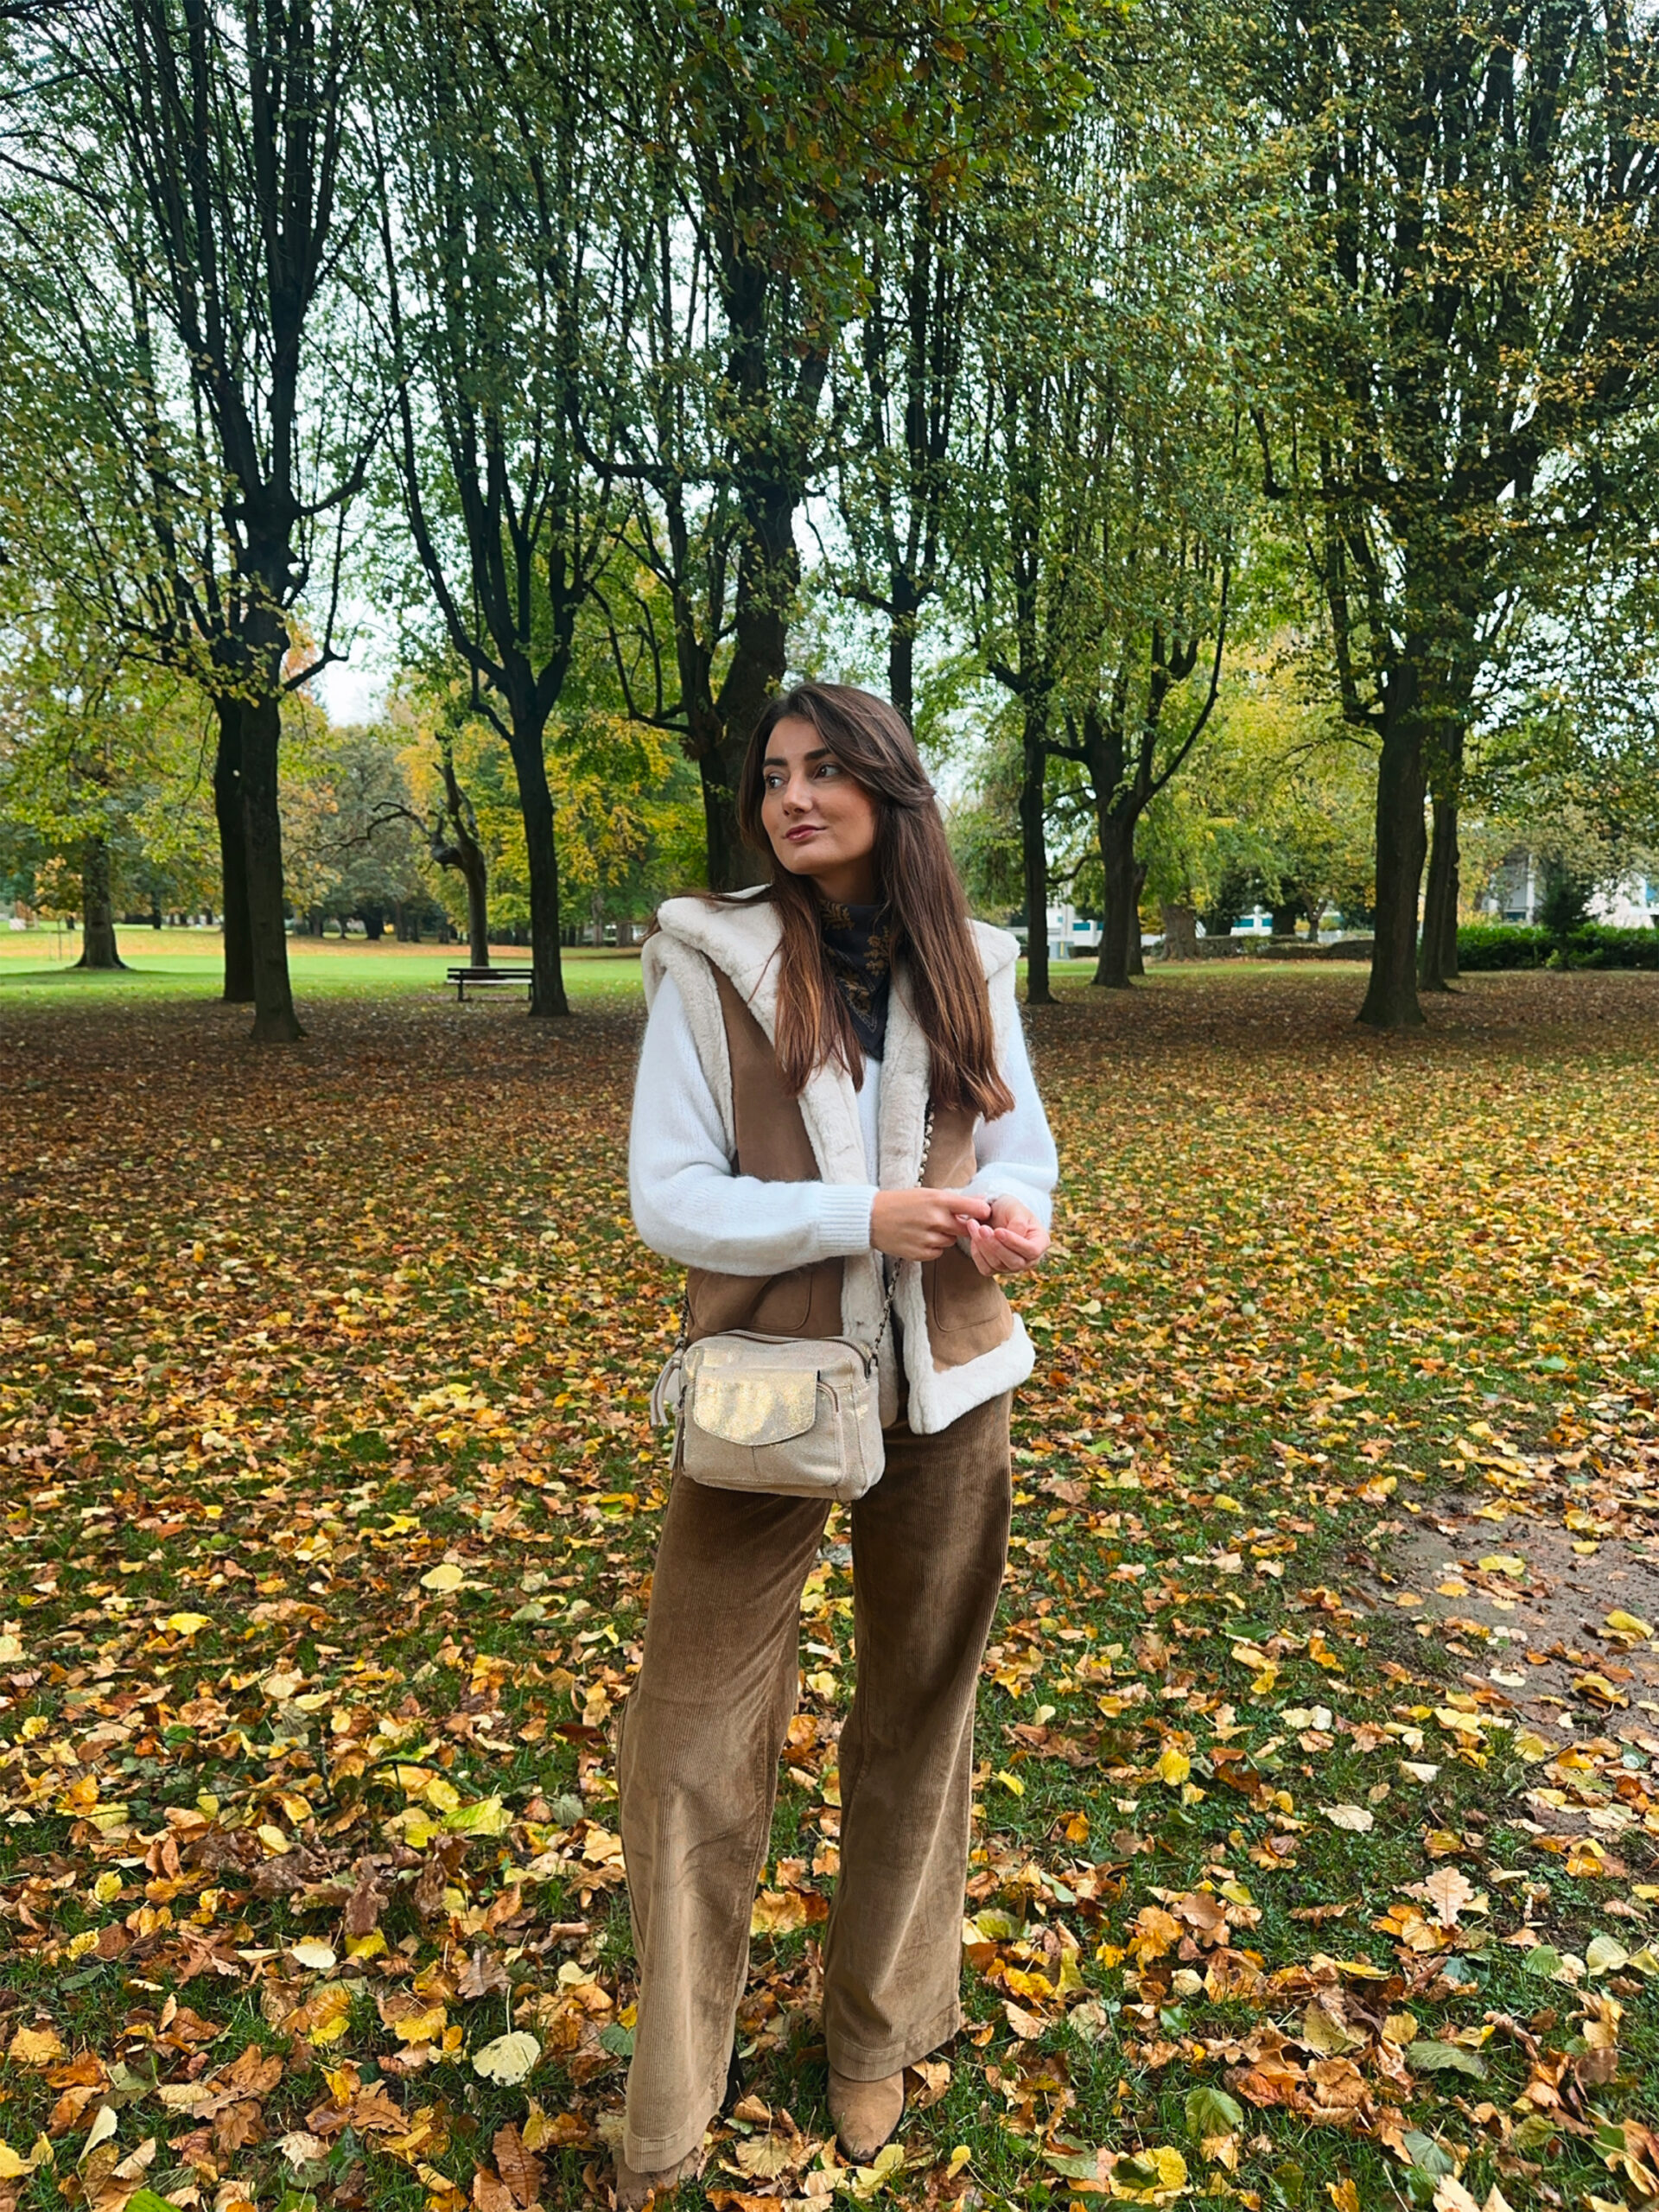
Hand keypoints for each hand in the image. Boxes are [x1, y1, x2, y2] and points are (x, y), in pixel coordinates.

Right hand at [871, 1186, 991, 1260]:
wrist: (871, 1218)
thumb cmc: (900, 1202)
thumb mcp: (926, 1193)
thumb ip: (954, 1199)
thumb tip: (982, 1201)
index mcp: (938, 1200)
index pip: (974, 1208)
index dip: (983, 1212)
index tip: (984, 1214)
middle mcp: (935, 1220)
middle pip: (965, 1229)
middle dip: (961, 1226)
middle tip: (948, 1221)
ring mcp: (928, 1238)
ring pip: (951, 1241)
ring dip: (944, 1236)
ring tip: (925, 1228)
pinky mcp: (920, 1253)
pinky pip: (938, 1253)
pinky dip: (933, 1247)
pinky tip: (919, 1238)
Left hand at [964, 1195, 1048, 1276]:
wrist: (995, 1213)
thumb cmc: (1010, 1209)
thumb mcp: (1016, 1208)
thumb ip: (1018, 1223)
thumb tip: (1012, 1236)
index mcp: (1040, 1243)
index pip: (1032, 1250)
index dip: (1015, 1243)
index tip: (998, 1231)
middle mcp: (1028, 1259)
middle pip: (1014, 1262)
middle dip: (995, 1245)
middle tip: (982, 1228)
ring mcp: (1012, 1267)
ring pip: (998, 1265)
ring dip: (983, 1246)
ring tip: (974, 1226)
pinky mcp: (996, 1270)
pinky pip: (985, 1268)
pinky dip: (977, 1253)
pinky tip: (974, 1237)